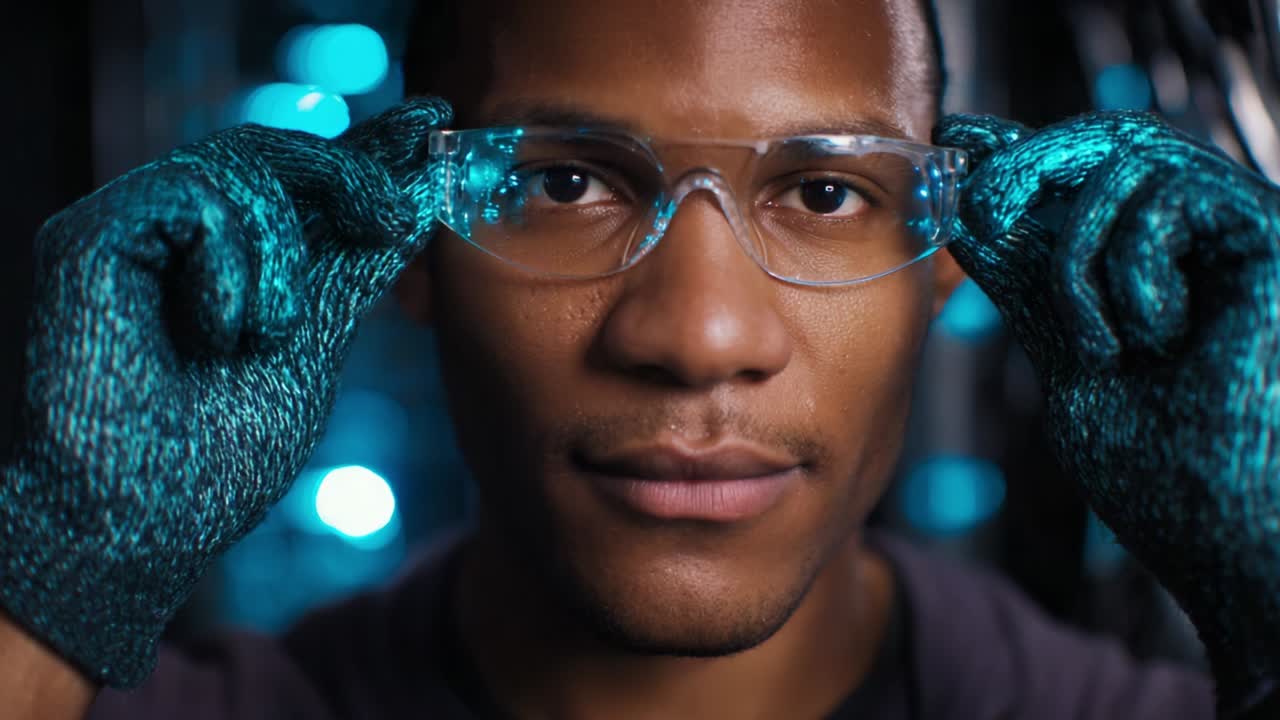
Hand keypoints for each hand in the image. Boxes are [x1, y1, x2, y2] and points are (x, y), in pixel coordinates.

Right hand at [0, 98, 451, 687]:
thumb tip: (411, 193)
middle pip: (274, 151)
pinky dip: (227, 269)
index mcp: (229, 260)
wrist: (145, 525)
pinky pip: (191, 198)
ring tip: (266, 337)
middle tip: (393, 212)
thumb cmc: (218, 458)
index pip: (301, 180)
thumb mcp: (313, 345)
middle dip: (349, 173)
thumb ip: (352, 268)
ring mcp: (132, 233)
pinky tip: (215, 333)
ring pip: (240, 167)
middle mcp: (178, 236)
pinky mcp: (89, 238)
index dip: (366, 148)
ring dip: (279, 258)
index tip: (434, 122)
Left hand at [934, 112, 1279, 713]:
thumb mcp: (1064, 353)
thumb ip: (1027, 279)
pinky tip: (1157, 336)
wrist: (1217, 528)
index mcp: (1135, 268)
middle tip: (985, 209)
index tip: (956, 140)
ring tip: (1099, 343)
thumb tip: (971, 205)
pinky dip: (1129, 269)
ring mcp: (1226, 234)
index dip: (1012, 151)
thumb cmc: (1156, 470)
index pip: (1071, 181)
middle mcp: (1183, 242)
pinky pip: (1164, 195)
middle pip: (1097, 141)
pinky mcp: (1262, 233)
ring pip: (1122, 158)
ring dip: (1077, 255)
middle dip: (1024, 167)